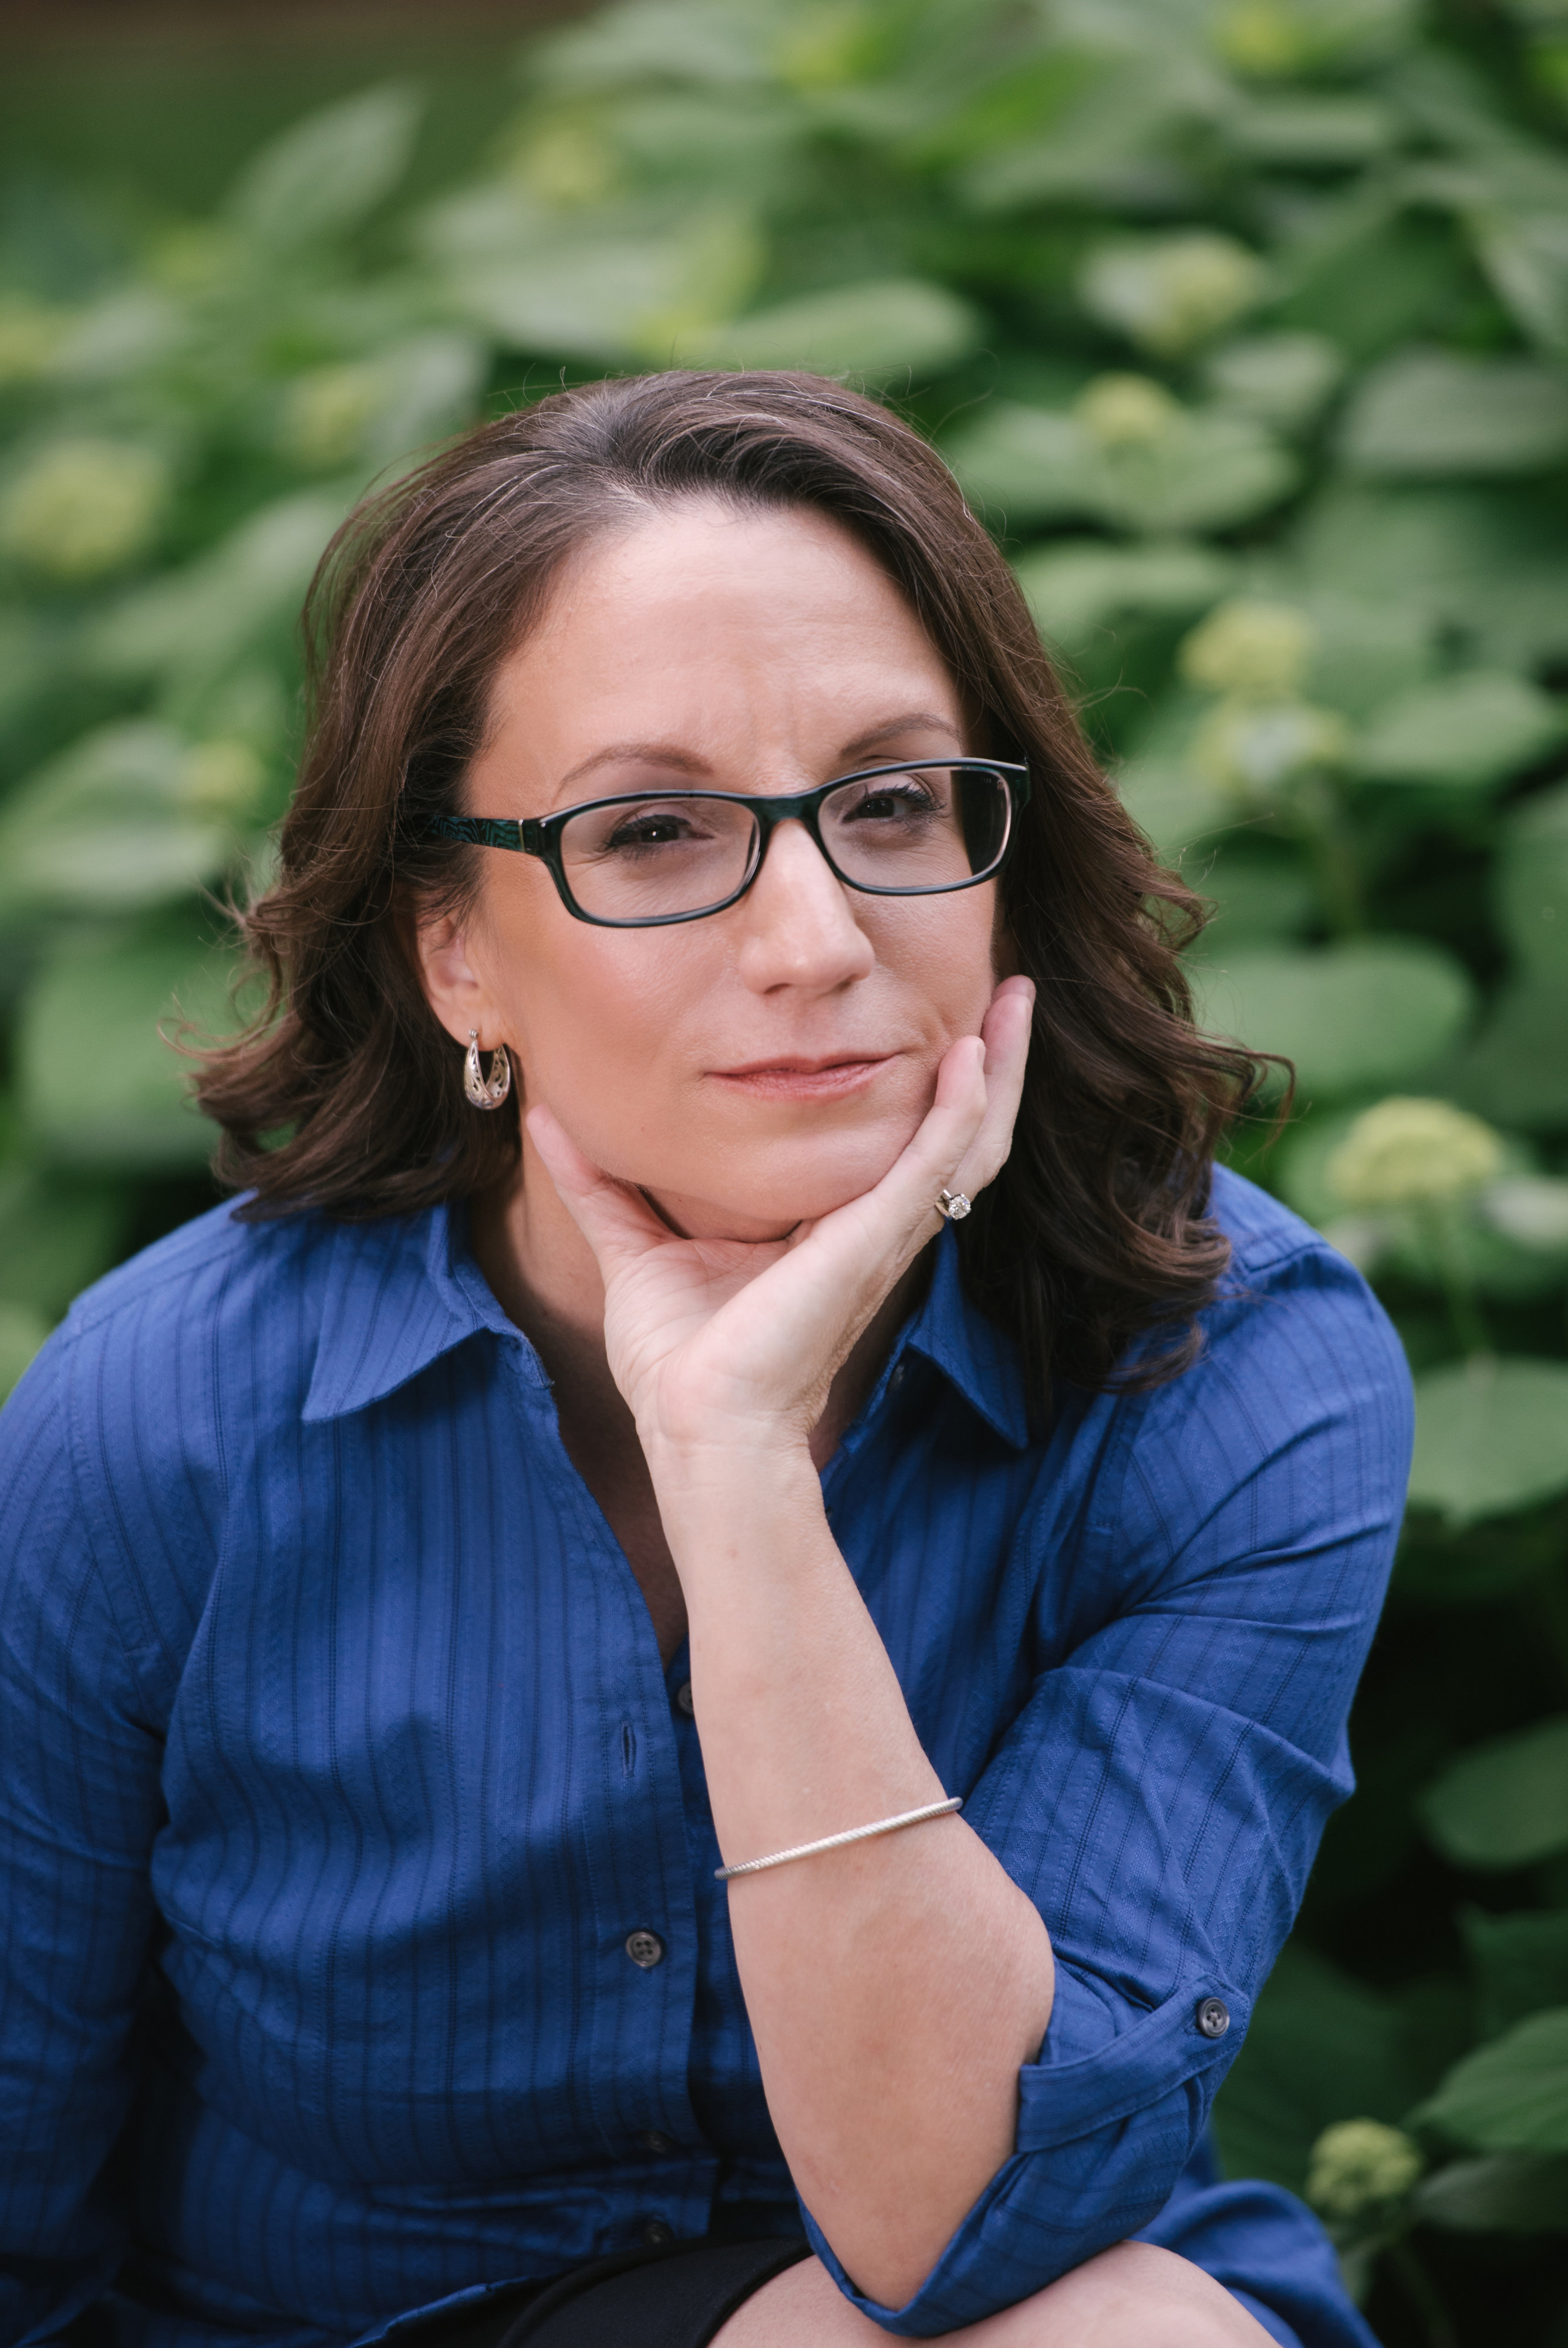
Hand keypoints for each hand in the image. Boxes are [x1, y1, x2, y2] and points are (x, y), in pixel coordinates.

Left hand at [525, 976, 1033, 1462]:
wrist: (698, 1428)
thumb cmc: (681, 1364)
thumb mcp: (634, 1249)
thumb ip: (600, 1183)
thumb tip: (547, 1118)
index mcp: (833, 1228)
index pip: (900, 1142)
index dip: (929, 1085)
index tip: (942, 1019)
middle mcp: (874, 1227)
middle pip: (960, 1133)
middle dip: (994, 1061)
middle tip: (1014, 990)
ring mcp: (881, 1233)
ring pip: (972, 1140)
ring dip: (1002, 1069)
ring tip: (1020, 999)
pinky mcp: (871, 1241)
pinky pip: (937, 1161)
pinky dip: (960, 1107)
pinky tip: (970, 1055)